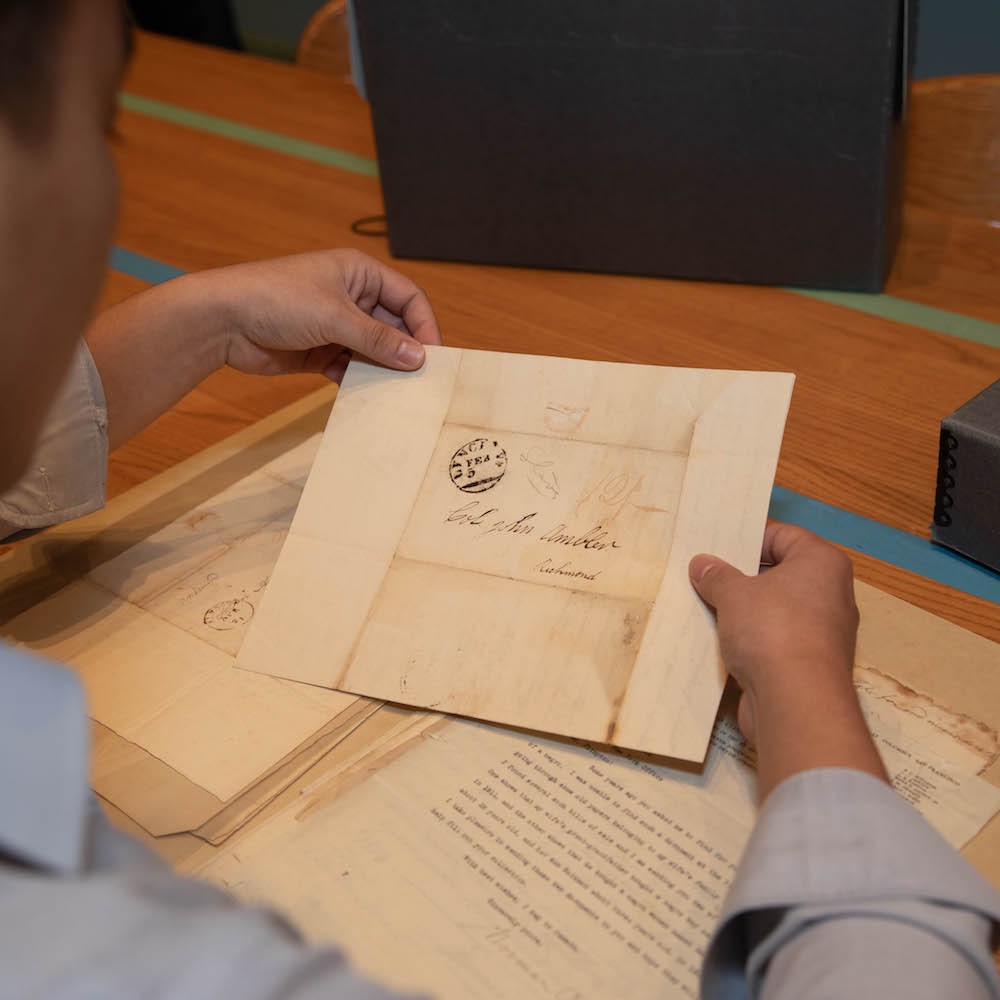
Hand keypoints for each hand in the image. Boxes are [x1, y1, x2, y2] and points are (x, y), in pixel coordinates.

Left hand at [198, 249, 441, 381]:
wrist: (222, 321)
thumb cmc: (276, 299)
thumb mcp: (334, 317)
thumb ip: (378, 339)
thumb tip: (417, 357)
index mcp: (359, 274)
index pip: (408, 298)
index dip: (424, 325)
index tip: (433, 356)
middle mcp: (352, 298)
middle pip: (394, 327)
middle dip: (405, 352)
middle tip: (419, 382)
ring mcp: (336, 326)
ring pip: (374, 351)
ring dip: (383, 370)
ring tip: (397, 394)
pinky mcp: (320, 352)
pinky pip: (351, 368)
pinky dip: (360, 382)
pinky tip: (367, 398)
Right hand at [689, 522, 886, 798]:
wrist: (796, 702)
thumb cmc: (771, 629)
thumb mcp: (733, 594)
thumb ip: (716, 575)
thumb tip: (701, 564)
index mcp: (822, 563)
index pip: (783, 536)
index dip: (748, 538)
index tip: (717, 548)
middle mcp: (832, 593)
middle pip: (781, 573)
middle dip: (744, 576)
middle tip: (707, 575)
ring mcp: (825, 632)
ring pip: (778, 609)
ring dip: (746, 610)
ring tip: (708, 606)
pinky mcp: (811, 664)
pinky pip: (777, 639)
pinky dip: (754, 639)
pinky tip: (722, 640)